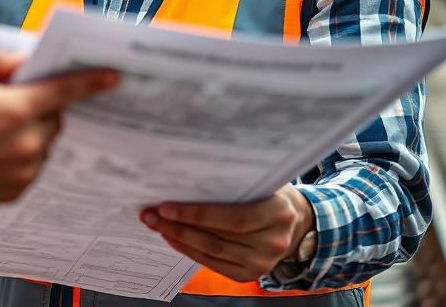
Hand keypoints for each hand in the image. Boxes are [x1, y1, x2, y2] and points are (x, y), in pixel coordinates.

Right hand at [0, 49, 118, 207]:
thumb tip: (21, 61)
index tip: (113, 77)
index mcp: (17, 108)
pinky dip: (19, 159)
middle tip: (13, 107)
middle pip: (55, 119)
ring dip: (30, 136)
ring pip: (43, 145)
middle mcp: (28, 141)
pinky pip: (30, 168)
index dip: (91, 82)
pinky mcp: (15, 190)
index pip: (65, 91)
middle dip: (41, 109)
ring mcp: (24, 169)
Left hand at [139, 184, 314, 281]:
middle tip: (150, 213)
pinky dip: (190, 251)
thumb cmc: (270, 193)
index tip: (166, 205)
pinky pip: (214, 264)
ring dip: (179, 238)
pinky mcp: (251, 274)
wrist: (296, 222)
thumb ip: (234, 180)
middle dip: (178, 225)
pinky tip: (173, 238)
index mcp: (279, 212)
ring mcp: (263, 262)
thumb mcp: (262, 180)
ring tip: (156, 224)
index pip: (233, 217)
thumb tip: (185, 172)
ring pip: (212, 252)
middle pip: (217, 237)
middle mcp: (273, 242)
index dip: (197, 213)